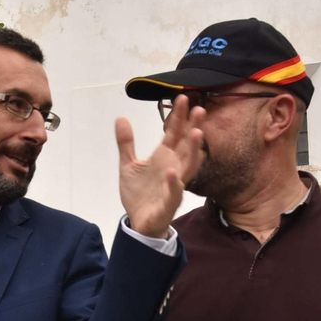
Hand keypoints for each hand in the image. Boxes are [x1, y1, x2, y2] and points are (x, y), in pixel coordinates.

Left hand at [115, 94, 204, 237]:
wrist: (138, 223)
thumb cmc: (140, 194)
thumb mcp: (128, 165)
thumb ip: (126, 143)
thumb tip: (120, 118)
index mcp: (164, 157)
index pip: (174, 133)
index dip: (178, 117)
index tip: (182, 97)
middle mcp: (173, 168)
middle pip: (186, 146)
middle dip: (193, 128)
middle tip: (200, 109)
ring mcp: (173, 186)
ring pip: (188, 167)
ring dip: (193, 151)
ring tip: (197, 134)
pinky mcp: (168, 204)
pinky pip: (174, 193)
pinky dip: (174, 184)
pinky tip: (173, 172)